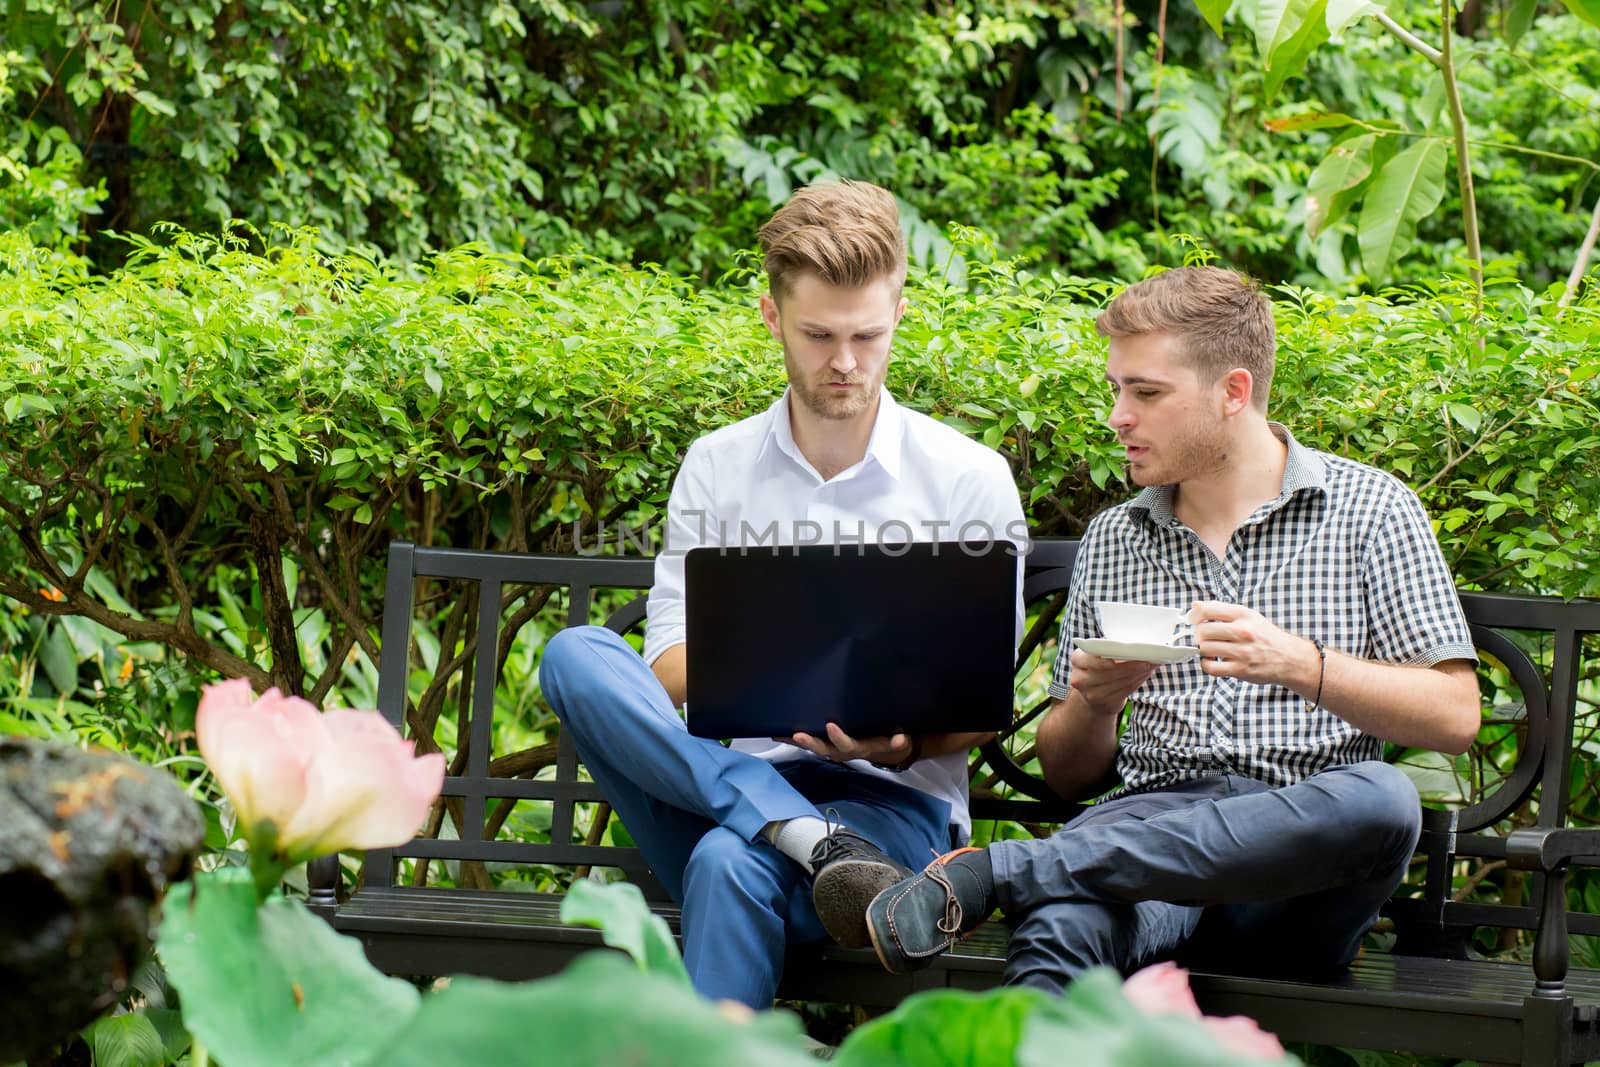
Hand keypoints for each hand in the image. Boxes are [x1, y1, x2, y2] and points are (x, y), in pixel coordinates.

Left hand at [780, 723, 912, 766]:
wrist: (888, 749)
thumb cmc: (891, 741)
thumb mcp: (898, 742)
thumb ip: (898, 741)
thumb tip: (901, 739)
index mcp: (861, 748)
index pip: (848, 745)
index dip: (839, 738)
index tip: (831, 725)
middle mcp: (845, 751)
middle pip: (825, 749)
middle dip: (811, 743)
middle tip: (797, 734)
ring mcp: (836, 749)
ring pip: (814, 747)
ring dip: (798, 743)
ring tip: (780, 734)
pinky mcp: (830, 744)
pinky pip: (811, 743)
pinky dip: (796, 740)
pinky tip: (779, 733)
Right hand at [1067, 647, 1159, 716]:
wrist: (1089, 692)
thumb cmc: (1097, 666)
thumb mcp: (1095, 655)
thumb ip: (1108, 650)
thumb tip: (1136, 645)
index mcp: (1077, 660)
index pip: (1094, 659)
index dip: (1110, 659)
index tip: (1128, 655)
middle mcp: (1080, 678)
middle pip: (1110, 672)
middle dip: (1132, 665)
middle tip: (1149, 660)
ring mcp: (1091, 693)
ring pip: (1120, 682)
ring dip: (1138, 674)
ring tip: (1150, 665)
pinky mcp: (1104, 703)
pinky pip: (1124, 692)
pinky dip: (1137, 682)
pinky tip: (1144, 675)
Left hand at [1189, 600, 1317, 689]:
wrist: (1289, 658)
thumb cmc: (1266, 636)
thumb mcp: (1249, 616)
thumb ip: (1222, 609)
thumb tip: (1195, 606)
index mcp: (1243, 615)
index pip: (1208, 610)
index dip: (1194, 616)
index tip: (1192, 620)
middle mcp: (1243, 631)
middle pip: (1203, 631)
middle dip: (1198, 635)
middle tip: (1202, 638)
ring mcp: (1241, 651)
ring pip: (1205, 649)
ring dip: (1202, 650)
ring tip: (1210, 649)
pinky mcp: (1240, 669)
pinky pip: (1210, 668)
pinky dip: (1206, 665)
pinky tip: (1212, 661)